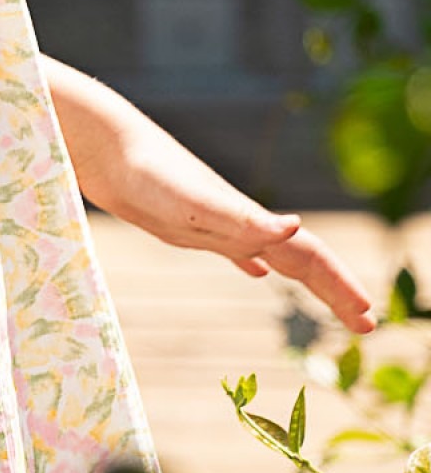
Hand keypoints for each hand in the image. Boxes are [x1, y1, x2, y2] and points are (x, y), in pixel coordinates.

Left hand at [91, 111, 376, 334]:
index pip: (309, 258)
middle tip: (367, 326)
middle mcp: (241, 222)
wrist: (105, 146)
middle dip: (336, 292)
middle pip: (302, 260)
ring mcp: (216, 223)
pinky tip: (256, 272)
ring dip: (305, 280)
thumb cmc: (145, 172)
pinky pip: (232, 249)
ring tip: (331, 303)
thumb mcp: (192, 203)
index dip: (340, 287)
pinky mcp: (187, 224)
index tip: (368, 318)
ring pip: (273, 255)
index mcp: (248, 221)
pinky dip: (251, 262)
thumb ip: (241, 219)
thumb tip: (296, 228)